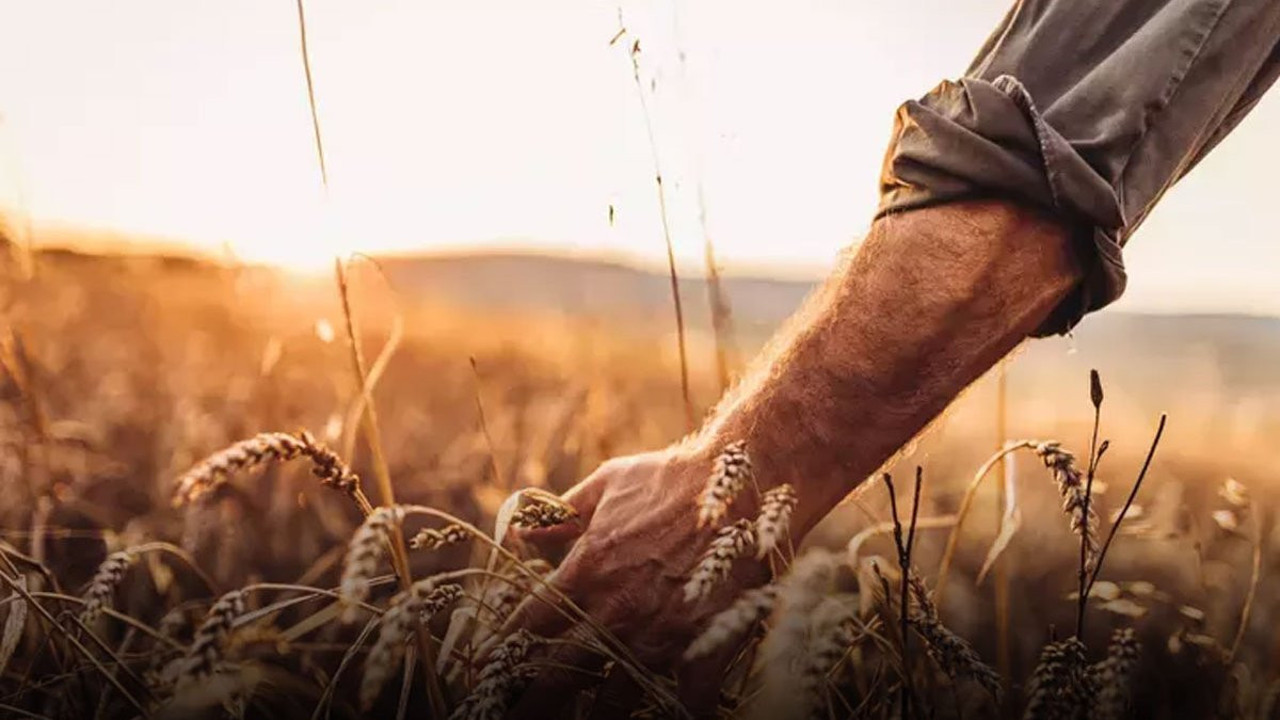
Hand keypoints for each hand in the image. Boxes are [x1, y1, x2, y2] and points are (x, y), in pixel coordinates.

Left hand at [502, 445, 772, 718]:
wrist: (747, 479)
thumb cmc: (674, 477)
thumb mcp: (608, 483)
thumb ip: (560, 514)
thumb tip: (518, 531)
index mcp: (585, 571)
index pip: (527, 626)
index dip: (504, 651)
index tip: (493, 667)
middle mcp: (615, 612)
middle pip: (556, 676)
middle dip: (531, 703)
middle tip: (510, 718)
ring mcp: (660, 636)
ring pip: (613, 699)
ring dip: (596, 714)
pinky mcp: (704, 646)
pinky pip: (686, 700)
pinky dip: (678, 713)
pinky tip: (670, 718)